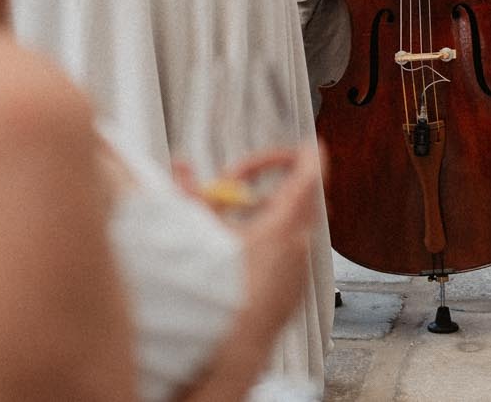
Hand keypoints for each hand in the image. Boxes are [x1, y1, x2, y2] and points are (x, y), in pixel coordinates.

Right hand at [189, 146, 323, 398]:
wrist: (234, 346)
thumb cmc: (219, 292)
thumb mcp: (200, 233)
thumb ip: (191, 194)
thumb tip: (180, 166)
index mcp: (283, 225)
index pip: (310, 176)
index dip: (309, 156)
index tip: (309, 144)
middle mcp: (299, 244)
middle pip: (302, 200)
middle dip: (271, 186)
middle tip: (240, 184)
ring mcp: (301, 268)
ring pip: (295, 228)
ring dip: (269, 217)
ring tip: (233, 224)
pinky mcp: (296, 289)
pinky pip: (290, 255)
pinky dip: (272, 245)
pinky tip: (241, 256)